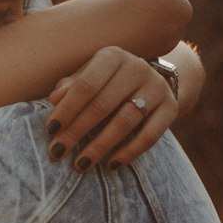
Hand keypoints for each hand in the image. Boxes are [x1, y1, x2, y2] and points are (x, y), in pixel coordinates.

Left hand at [45, 47, 177, 169]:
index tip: (51, 130)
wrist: (151, 82)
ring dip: (100, 146)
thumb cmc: (108, 82)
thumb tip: (54, 100)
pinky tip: (111, 165)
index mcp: (112, 56)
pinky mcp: (171, 108)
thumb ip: (70, 87)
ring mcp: (156, 87)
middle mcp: (137, 68)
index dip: (67, 109)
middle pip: (103, 105)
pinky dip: (129, 152)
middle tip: (58, 152)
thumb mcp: (88, 77)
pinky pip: (150, 135)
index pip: (86, 84)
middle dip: (77, 131)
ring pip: (125, 121)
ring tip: (81, 163)